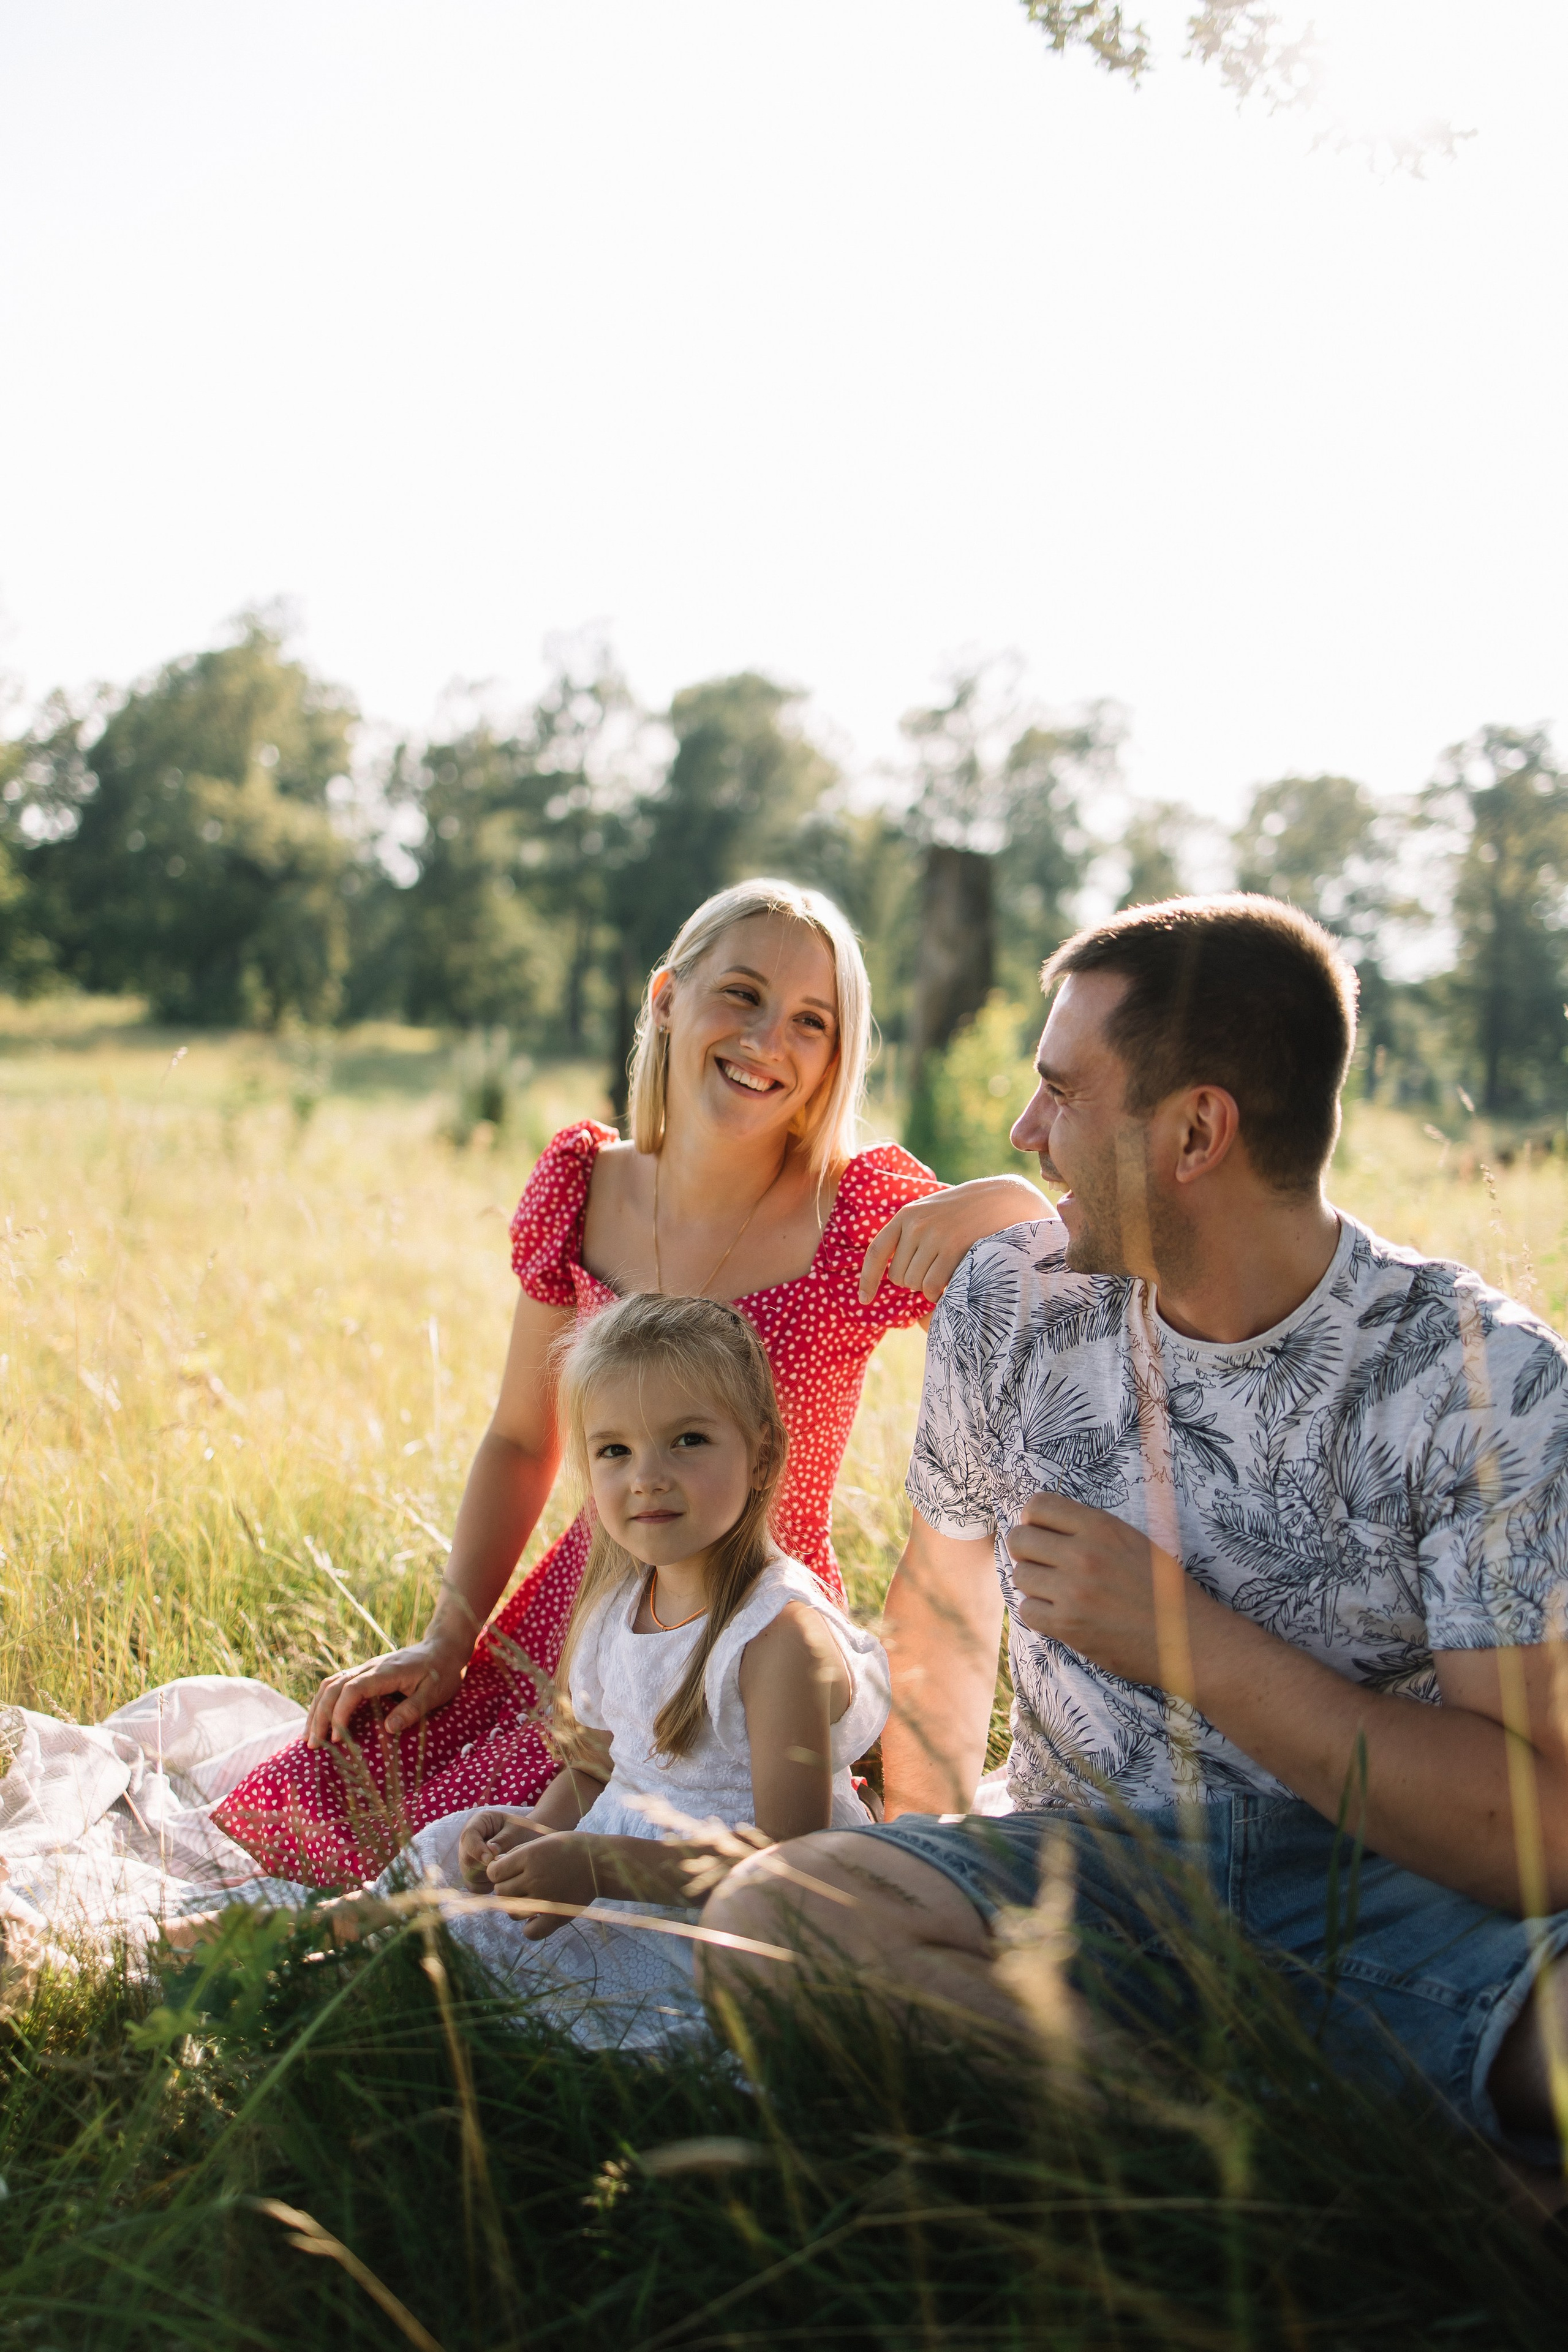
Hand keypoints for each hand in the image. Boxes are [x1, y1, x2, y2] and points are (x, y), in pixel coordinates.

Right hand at [304, 1636, 470, 1748]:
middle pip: (333, 1687)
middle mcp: (370, 1667)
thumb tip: (387, 1729)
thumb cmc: (442, 1672)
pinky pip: (337, 1685)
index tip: (338, 1739)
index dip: (340, 1714)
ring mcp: (365, 1668)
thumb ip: (412, 1710)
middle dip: (320, 1716)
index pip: (352, 1690)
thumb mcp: (435, 1693)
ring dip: (317, 1709)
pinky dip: (324, 1703)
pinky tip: (320, 1721)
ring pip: (330, 1684)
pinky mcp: (365, 1673)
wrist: (443, 1648)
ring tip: (309, 1737)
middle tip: (314, 1745)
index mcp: (386, 1672)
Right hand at [458, 1807, 542, 1890]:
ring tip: (506, 1868)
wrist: (526, 1840)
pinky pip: (474, 1886)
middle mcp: (468, 1842)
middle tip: (504, 1864)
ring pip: (469, 1875)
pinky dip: (487, 1886)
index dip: (477, 1850)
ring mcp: (469, 1858)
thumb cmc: (522, 1830)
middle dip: (485, 1866)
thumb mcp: (517, 1829)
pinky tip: (501, 1879)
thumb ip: (504, 1839)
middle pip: (467, 1859)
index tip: (490, 1859)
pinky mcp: (472, 1874)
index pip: (468, 1837)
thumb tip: (490, 1852)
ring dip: (488, 1877)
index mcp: (478, 1823)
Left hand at [485, 1830, 605, 1939]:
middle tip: (519, 1883)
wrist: (600, 1862)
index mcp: (530, 1857)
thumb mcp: (541, 1842)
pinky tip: (535, 1916)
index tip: (505, 1870)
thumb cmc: (569, 1848)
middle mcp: (535, 1878)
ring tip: (528, 1898)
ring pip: (511, 1912)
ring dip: (515, 1906)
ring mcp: (546, 1899)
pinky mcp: (557, 1917)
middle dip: (505, 1887)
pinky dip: (529, 1927)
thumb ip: (517, 1855)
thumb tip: (494, 1869)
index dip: (496, 1871)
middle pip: (501, 1892)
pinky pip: (530, 1932)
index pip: (494, 1873)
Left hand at [858, 1176, 1044, 1306]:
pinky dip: (939, 1293)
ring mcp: (934, 1236)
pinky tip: (951, 1283)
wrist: (1003, 1199)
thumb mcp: (932, 1212)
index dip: (867, 1279)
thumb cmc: (966, 1211)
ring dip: (928, 1287)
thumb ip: (911, 1233)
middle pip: (898, 1276)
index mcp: (906, 1215)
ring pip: (915, 1283)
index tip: (864, 1300)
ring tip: (947, 1271)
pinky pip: (932, 1286)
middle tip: (935, 1271)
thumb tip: (894, 1273)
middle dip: (913, 1281)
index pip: (876, 1252)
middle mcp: (916, 1224)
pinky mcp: (953, 1248)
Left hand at [1005, 1492, 1206, 1694]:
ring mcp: (1075, 1590)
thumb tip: (1045, 1525)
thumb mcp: (1133, 1542)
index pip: (1038, 1506)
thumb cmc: (1164, 1590)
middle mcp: (1084, 1554)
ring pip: (1021, 1576)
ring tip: (1057, 1593)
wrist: (1188, 1639)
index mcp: (1101, 1527)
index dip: (1033, 1520)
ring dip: (1034, 1585)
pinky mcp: (1069, 1625)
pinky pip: (1027, 1610)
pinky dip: (1038, 1614)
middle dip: (1026, 1552)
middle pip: (1019, 1539)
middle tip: (1044, 1566)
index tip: (1043, 1535)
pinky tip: (1059, 1615)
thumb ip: (1092, 1530)